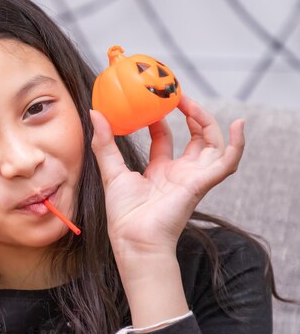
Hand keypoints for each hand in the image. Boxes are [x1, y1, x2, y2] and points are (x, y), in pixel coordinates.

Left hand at [90, 95, 244, 256]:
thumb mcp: (111, 171)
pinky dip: (237, 145)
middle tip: (176, 94)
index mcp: (159, 171)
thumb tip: (95, 113)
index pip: (165, 139)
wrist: (134, 238)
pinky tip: (238, 126)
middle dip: (190, 115)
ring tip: (191, 104)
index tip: (155, 101)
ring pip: (212, 145)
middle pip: (194, 138)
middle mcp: (179, 173)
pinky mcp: (202, 183)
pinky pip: (228, 162)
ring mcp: (193, 177)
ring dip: (207, 122)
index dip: (162, 119)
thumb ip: (104, 143)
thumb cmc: (124, 214)